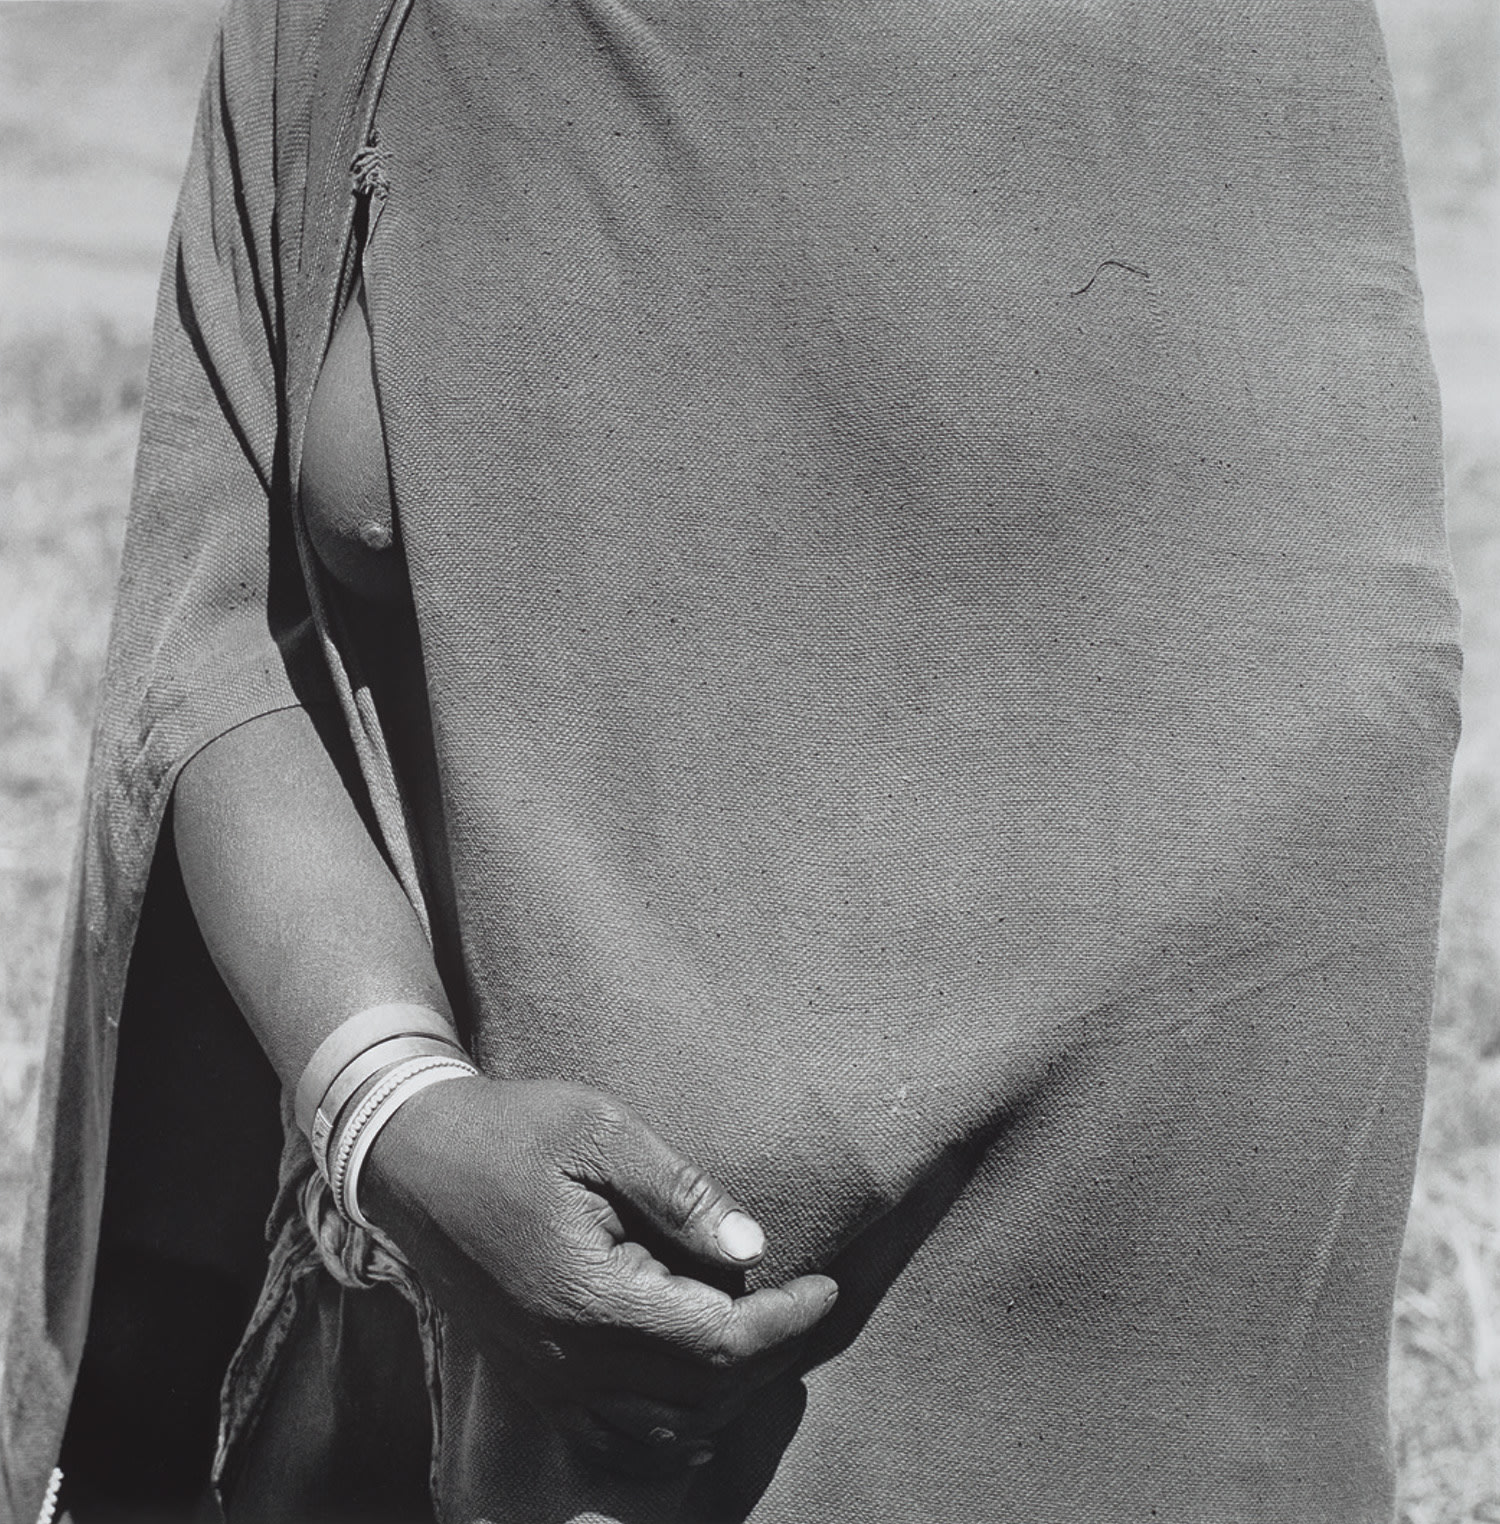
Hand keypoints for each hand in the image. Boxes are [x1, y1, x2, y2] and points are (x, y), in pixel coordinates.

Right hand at [360, 1076, 837, 1472]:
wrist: (413, 1156)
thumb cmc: (509, 1130)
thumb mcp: (599, 1132)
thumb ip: (680, 1195)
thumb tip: (754, 1251)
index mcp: (591, 1298)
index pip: (719, 1343)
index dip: (788, 1322)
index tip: (828, 1285)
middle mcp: (569, 1361)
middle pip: (703, 1393)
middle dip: (770, 1354)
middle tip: (807, 1301)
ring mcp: (548, 1380)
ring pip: (667, 1425)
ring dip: (727, 1389)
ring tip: (765, 1331)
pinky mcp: (534, 1378)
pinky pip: (619, 1434)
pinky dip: (674, 1421)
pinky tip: (700, 1386)